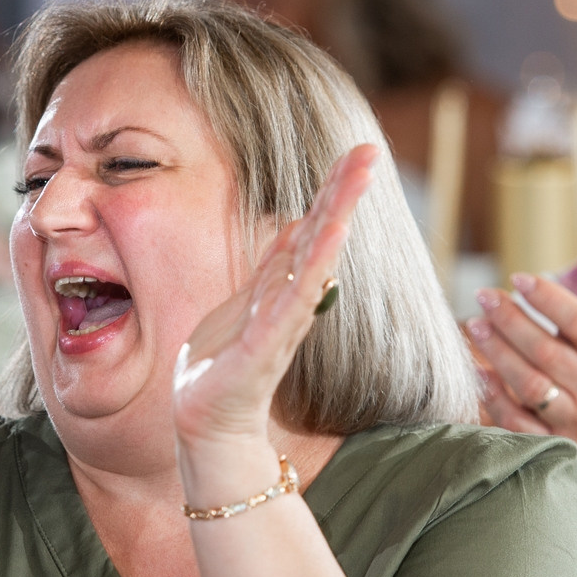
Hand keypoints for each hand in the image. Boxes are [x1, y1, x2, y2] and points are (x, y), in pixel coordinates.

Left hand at [172, 146, 376, 479]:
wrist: (206, 425)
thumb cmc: (223, 368)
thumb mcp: (245, 302)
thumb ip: (271, 268)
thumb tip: (293, 223)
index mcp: (282, 287)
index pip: (311, 230)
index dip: (332, 192)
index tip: (358, 153)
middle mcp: (290, 301)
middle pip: (321, 237)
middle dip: (343, 193)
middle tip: (370, 152)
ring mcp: (281, 322)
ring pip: (315, 262)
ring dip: (336, 218)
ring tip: (356, 180)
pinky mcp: (265, 347)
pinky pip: (294, 302)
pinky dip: (315, 269)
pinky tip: (330, 238)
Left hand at [466, 261, 576, 508]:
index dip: (549, 298)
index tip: (520, 278)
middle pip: (548, 351)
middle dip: (511, 319)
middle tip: (485, 296)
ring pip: (531, 385)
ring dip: (498, 353)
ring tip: (476, 327)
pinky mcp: (563, 450)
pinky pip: (521, 425)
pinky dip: (496, 400)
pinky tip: (478, 376)